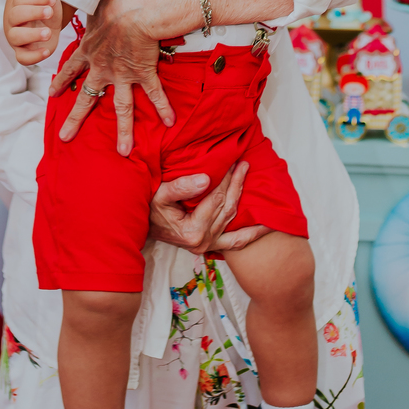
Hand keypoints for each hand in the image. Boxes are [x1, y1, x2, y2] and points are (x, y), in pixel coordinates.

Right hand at [4, 0, 60, 65]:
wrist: (43, 26)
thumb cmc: (43, 9)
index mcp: (18, 4)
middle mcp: (13, 21)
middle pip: (15, 16)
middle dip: (33, 13)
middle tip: (50, 12)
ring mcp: (16, 38)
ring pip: (15, 37)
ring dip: (32, 35)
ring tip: (49, 32)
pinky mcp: (23, 52)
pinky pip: (22, 58)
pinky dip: (33, 56)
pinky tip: (47, 51)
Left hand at [51, 0, 174, 157]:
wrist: (132, 7)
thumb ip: (88, 1)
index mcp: (88, 49)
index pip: (70, 69)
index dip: (61, 81)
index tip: (52, 94)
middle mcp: (102, 67)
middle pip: (87, 98)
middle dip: (75, 119)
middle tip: (65, 137)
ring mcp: (122, 73)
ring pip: (121, 107)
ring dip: (123, 130)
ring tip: (123, 151)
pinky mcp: (143, 73)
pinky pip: (154, 94)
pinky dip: (163, 107)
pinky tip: (170, 122)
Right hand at [149, 163, 269, 255]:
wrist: (142, 228)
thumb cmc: (148, 211)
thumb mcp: (159, 196)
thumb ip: (181, 187)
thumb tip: (205, 179)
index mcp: (193, 230)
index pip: (216, 199)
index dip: (225, 179)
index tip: (232, 162)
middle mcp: (204, 241)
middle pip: (227, 207)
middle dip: (237, 183)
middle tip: (243, 164)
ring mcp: (209, 245)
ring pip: (233, 219)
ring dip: (244, 198)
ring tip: (250, 178)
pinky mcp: (211, 246)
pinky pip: (237, 242)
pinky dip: (252, 234)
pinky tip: (267, 225)